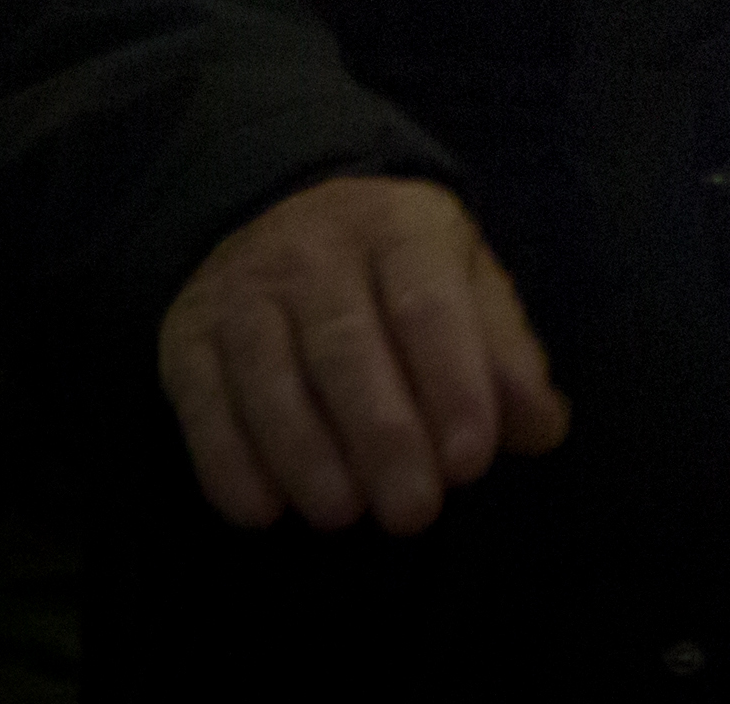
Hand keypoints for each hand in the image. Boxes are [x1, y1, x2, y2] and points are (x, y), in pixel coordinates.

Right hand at [159, 174, 566, 533]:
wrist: (282, 215)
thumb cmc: (397, 275)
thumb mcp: (466, 284)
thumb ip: (505, 355)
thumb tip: (542, 429)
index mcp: (400, 228)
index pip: (428, 306)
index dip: (451, 385)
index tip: (470, 462)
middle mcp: (315, 253)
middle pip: (345, 348)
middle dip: (382, 437)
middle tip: (413, 512)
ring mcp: (243, 293)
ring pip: (269, 377)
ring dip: (306, 456)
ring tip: (343, 515)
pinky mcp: (187, 337)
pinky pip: (201, 402)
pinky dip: (227, 461)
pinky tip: (261, 510)